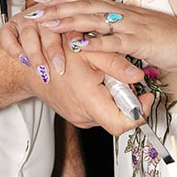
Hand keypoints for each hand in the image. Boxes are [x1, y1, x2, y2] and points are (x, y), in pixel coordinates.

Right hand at [10, 37, 146, 135]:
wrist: (30, 67)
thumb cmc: (54, 56)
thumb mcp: (90, 52)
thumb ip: (117, 64)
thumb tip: (138, 75)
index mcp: (89, 101)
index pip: (122, 124)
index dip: (140, 112)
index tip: (146, 97)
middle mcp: (84, 116)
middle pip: (119, 117)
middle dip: (127, 97)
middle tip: (120, 76)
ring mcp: (80, 118)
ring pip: (110, 113)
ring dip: (114, 96)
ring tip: (104, 75)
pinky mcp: (78, 116)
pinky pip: (99, 111)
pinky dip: (104, 97)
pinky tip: (96, 81)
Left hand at [17, 0, 176, 76]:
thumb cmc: (170, 40)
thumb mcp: (139, 32)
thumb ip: (119, 30)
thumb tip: (100, 32)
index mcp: (122, 11)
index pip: (86, 0)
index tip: (41, 1)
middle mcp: (124, 14)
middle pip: (84, 6)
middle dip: (56, 9)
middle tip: (32, 12)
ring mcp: (132, 26)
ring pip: (95, 20)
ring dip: (69, 21)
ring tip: (47, 24)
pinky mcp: (141, 42)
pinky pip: (115, 43)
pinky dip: (95, 43)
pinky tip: (79, 46)